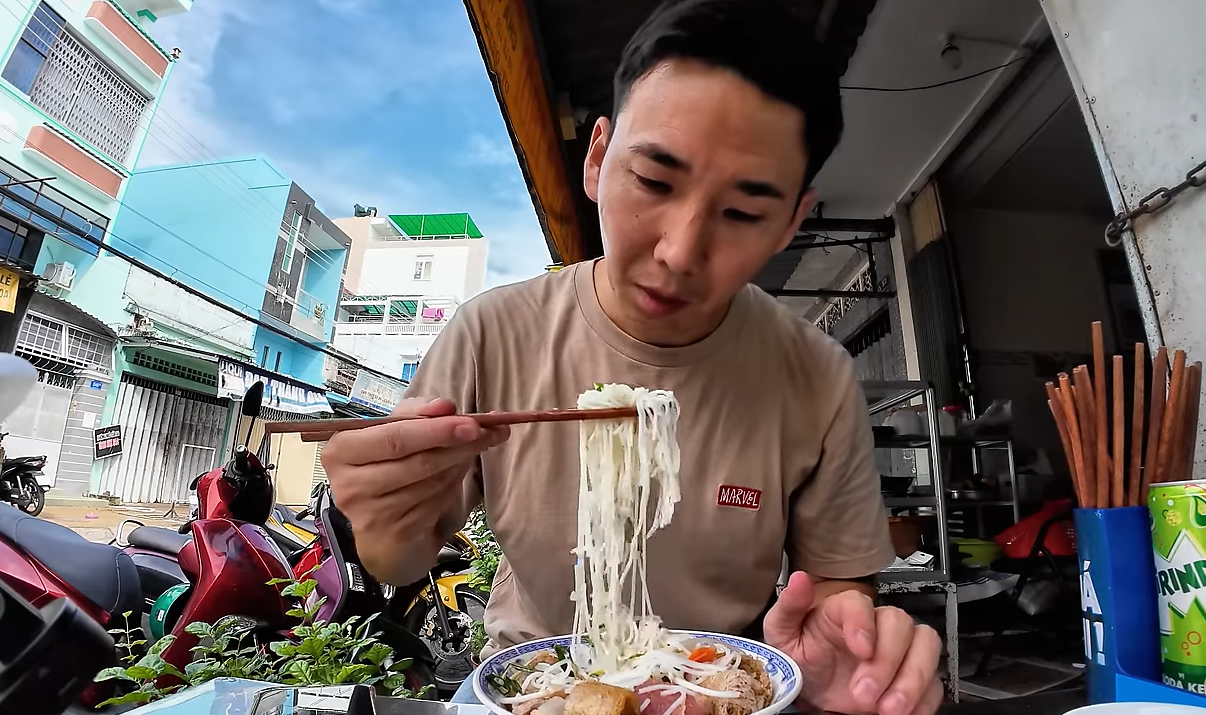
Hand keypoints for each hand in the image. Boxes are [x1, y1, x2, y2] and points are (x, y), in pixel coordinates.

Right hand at [322, 397, 509, 584]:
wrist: (378, 524)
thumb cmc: (385, 466)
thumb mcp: (392, 432)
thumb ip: (416, 413)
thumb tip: (444, 406)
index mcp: (341, 450)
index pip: (393, 437)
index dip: (435, 430)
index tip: (470, 422)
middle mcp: (349, 485)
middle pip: (416, 461)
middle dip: (456, 445)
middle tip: (487, 433)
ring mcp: (370, 514)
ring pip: (430, 482)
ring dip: (460, 463)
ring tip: (478, 446)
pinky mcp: (393, 534)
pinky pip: (435, 503)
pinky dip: (453, 484)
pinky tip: (458, 471)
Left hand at [763, 573, 942, 714]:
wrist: (814, 689)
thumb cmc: (801, 655)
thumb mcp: (783, 632)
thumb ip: (789, 606)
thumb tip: (798, 579)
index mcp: (845, 609)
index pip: (862, 603)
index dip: (864, 624)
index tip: (860, 649)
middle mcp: (877, 624)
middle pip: (900, 624)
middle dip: (886, 662)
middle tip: (863, 694)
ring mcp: (899, 649)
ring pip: (926, 646)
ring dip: (912, 680)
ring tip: (888, 709)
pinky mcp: (913, 675)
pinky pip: (934, 682)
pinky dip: (924, 700)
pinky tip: (904, 713)